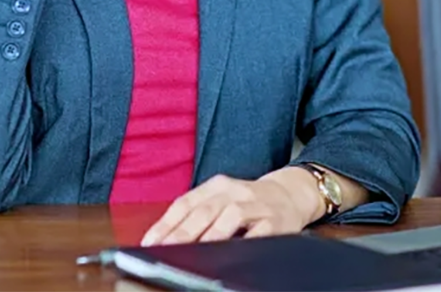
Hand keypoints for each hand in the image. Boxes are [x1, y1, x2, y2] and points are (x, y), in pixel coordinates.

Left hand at [140, 170, 322, 245]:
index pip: (186, 203)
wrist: (290, 194)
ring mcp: (257, 205)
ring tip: (195, 253)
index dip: (166, 223)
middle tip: (166, 251)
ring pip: (231, 216)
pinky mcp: (276, 220)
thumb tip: (165, 239)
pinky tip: (232, 254)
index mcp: (217, 186)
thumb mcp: (221, 200)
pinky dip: (245, 242)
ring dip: (212, 235)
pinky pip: (260, 232)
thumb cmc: (248, 202)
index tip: (150, 242)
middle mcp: (236, 191)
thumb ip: (197, 214)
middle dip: (183, 233)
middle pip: (205, 210)